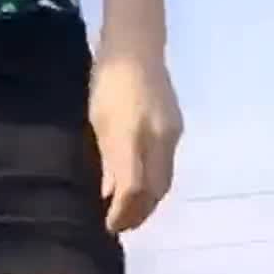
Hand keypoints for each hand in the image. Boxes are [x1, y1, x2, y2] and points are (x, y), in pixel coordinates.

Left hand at [89, 41, 182, 235]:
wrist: (135, 48)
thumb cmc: (106, 81)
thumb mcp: (97, 121)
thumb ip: (106, 159)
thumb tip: (109, 193)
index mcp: (131, 136)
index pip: (132, 189)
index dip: (122, 214)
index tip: (109, 226)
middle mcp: (157, 139)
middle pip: (154, 191)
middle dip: (139, 214)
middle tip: (122, 226)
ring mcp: (171, 133)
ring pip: (164, 179)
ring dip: (149, 200)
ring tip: (131, 211)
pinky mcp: (177, 126)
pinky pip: (167, 163)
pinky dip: (154, 180)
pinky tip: (141, 182)